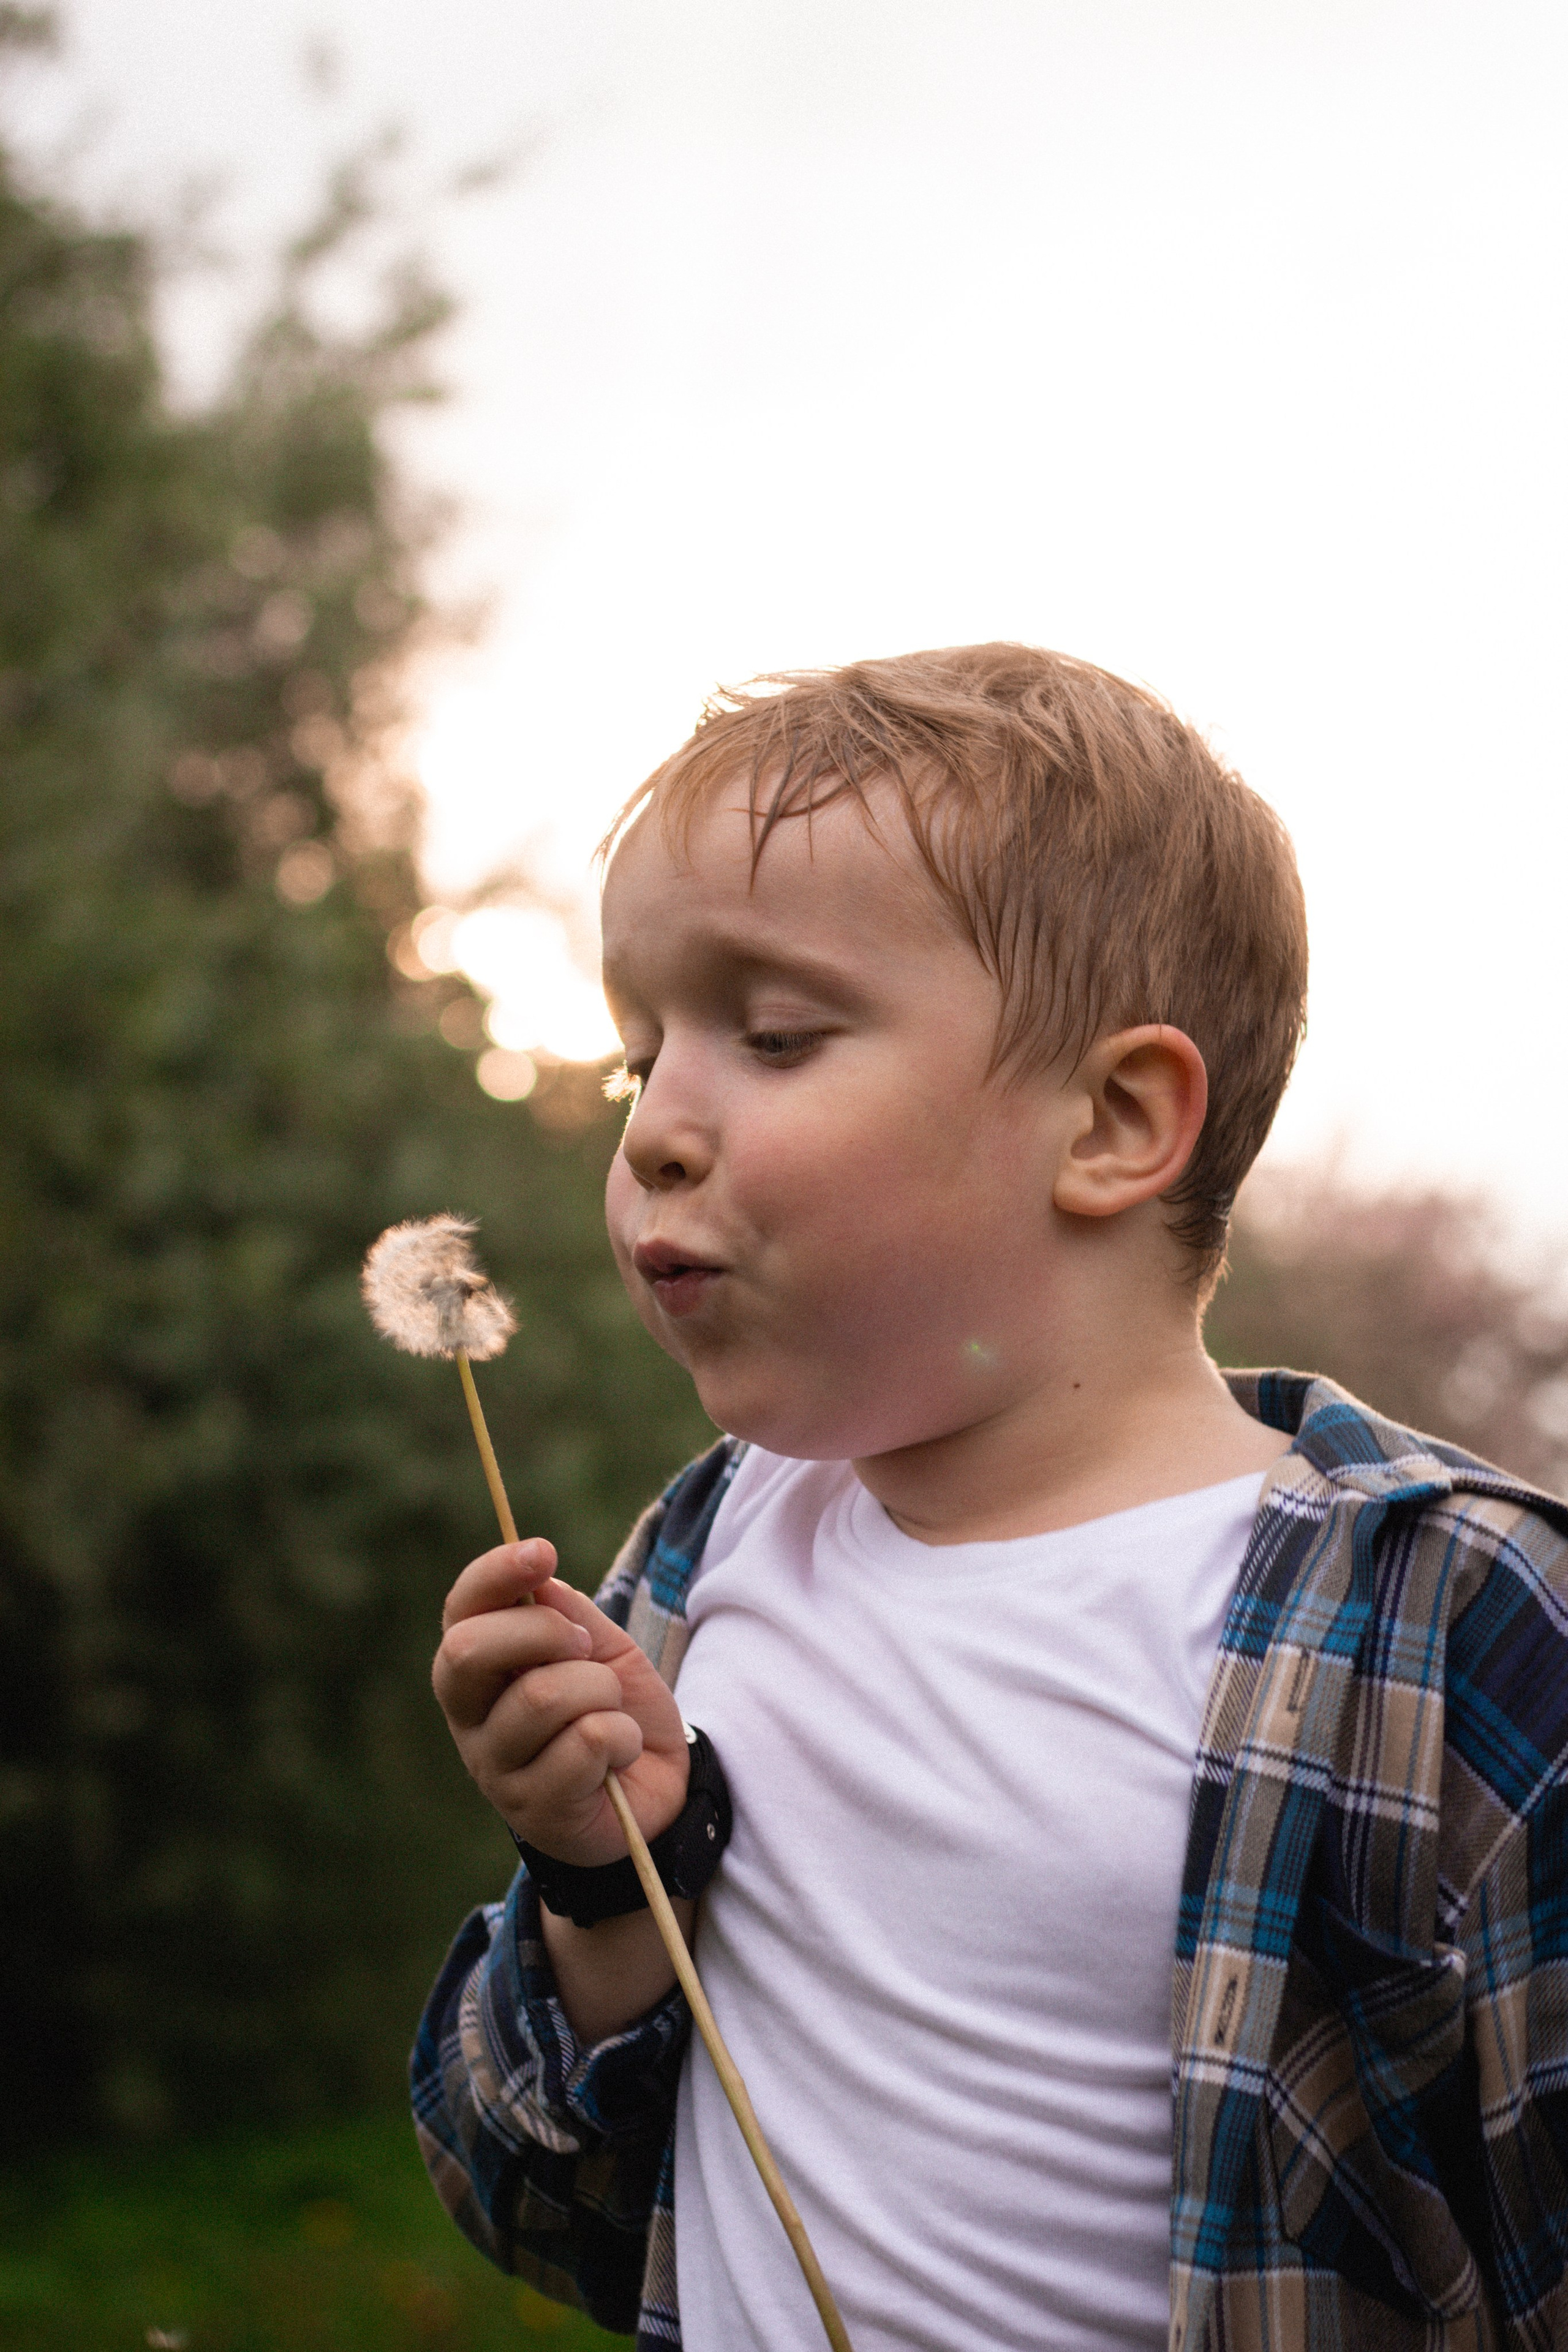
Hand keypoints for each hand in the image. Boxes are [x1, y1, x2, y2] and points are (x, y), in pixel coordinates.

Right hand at [432, 1538, 690, 1866]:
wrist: (656, 1787)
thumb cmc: (614, 1707)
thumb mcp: (601, 1646)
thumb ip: (568, 1613)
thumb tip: (538, 1580)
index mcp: (478, 1668)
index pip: (460, 1611)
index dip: (494, 1574)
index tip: (542, 1552)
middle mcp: (470, 1718)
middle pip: (470, 1652)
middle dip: (544, 1631)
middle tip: (586, 1647)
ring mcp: (495, 1769)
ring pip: (542, 1696)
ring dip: (600, 1691)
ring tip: (612, 1709)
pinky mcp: (534, 1810)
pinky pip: (585, 1744)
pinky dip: (621, 1737)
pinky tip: (619, 1755)